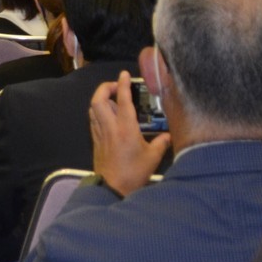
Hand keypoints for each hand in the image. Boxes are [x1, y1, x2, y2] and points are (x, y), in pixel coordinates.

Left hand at [88, 73, 169, 196]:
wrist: (112, 187)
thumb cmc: (132, 173)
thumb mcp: (153, 157)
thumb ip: (161, 143)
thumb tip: (168, 135)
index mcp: (125, 128)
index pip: (123, 100)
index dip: (122, 84)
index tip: (124, 74)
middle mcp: (110, 127)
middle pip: (98, 99)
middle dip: (105, 87)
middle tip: (116, 86)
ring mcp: (100, 133)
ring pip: (93, 108)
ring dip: (101, 98)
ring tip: (114, 99)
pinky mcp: (96, 140)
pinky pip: (93, 119)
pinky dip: (98, 111)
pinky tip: (108, 114)